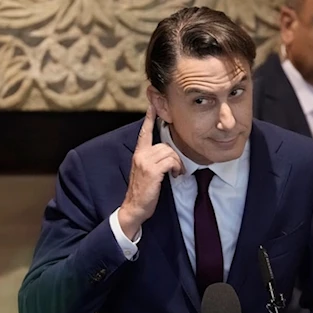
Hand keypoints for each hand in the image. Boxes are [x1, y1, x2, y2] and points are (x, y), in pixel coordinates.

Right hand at [118, 105, 183, 238]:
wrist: (134, 207)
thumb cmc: (143, 191)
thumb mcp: (146, 171)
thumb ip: (153, 160)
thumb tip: (168, 154)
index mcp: (139, 154)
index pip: (144, 132)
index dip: (149, 117)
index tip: (152, 104)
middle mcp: (141, 155)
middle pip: (165, 145)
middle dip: (175, 157)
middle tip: (177, 170)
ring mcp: (145, 162)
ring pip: (170, 153)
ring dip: (177, 164)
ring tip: (176, 173)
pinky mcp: (152, 171)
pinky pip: (171, 161)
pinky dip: (176, 168)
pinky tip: (175, 176)